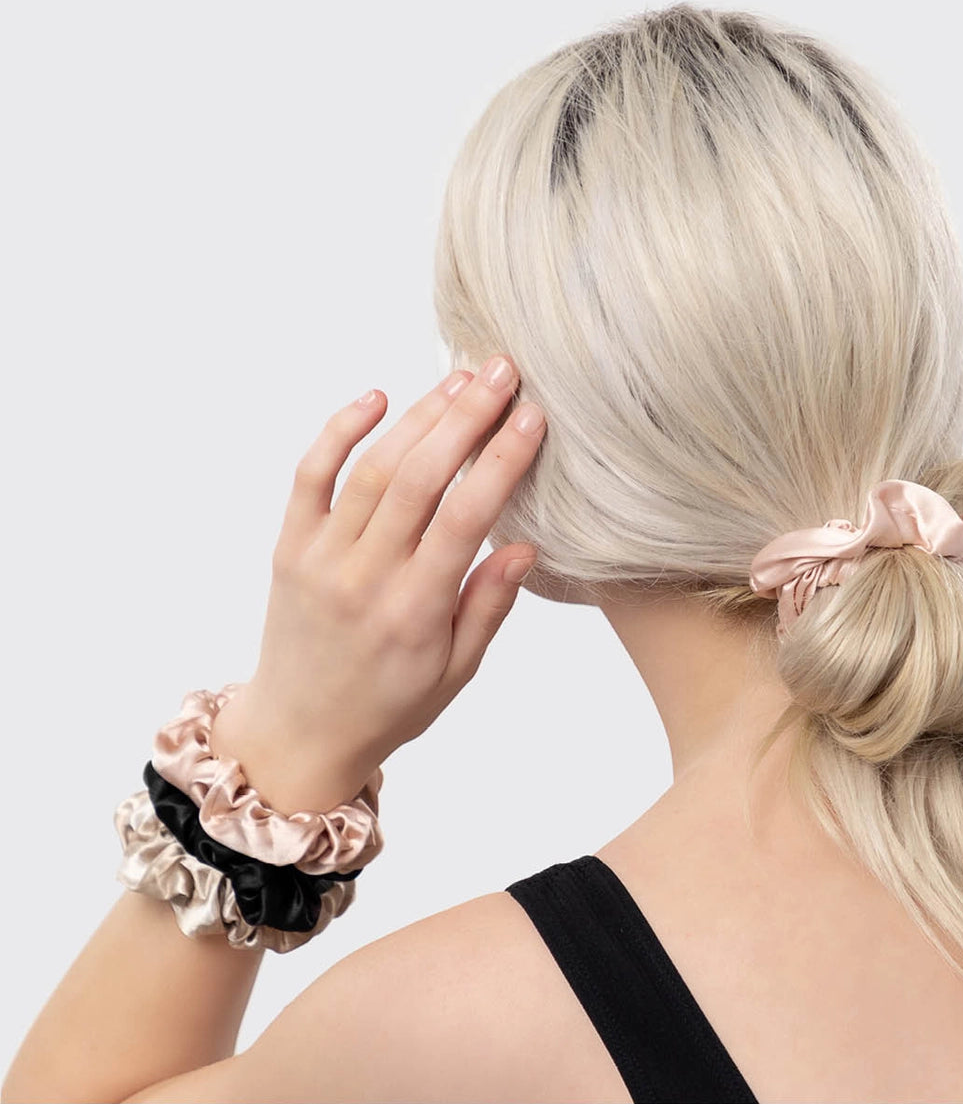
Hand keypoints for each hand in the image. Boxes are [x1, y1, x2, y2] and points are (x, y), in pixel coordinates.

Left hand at [208, 354, 545, 813]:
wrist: (298, 732)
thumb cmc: (389, 705)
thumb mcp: (456, 673)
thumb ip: (488, 607)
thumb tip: (524, 545)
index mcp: (415, 612)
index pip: (465, 518)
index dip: (501, 461)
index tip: (532, 417)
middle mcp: (365, 577)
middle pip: (418, 477)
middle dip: (465, 417)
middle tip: (501, 371)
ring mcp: (320, 556)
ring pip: (373, 468)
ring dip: (419, 417)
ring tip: (461, 379)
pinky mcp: (289, 546)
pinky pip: (310, 476)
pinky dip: (339, 431)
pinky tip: (377, 397)